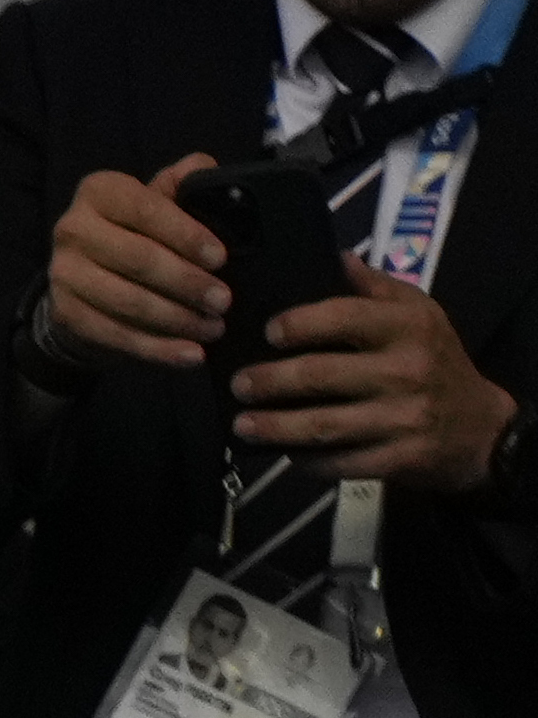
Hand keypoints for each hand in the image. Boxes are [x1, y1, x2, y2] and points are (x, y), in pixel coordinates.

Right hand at [42, 154, 225, 370]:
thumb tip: (206, 166)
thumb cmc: (135, 235)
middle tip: (223, 301)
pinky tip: (189, 355)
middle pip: (138, 259)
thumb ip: (181, 185)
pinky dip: (157, 349)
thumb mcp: (156, 203)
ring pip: (128, 301)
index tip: (221, 258)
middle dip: (187, 283)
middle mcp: (72, 228)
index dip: (186, 234)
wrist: (83, 280)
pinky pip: (116, 334)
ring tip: (212, 328)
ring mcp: (63, 273)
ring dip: (176, 319)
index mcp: (99, 192)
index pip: (147, 210)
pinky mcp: (65, 312)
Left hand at [234, 254, 524, 491]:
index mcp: (409, 327)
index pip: (343, 318)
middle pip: (321, 375)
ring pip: (324, 425)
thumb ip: (375, 286)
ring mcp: (405, 418)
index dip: (298, 324)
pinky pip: (341, 462)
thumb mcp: (418, 313)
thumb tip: (335, 255)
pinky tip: (284, 451)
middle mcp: (408, 370)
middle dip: (269, 380)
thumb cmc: (435, 360)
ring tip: (242, 423)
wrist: (479, 426)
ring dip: (275, 426)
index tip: (267, 333)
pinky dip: (307, 460)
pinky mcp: (400, 458)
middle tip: (238, 384)